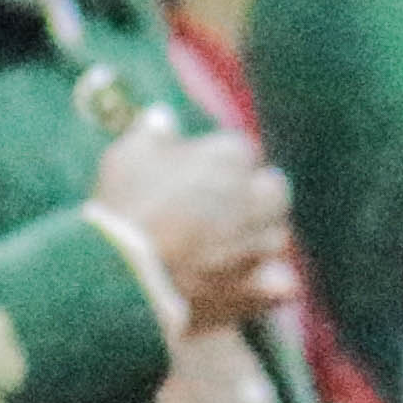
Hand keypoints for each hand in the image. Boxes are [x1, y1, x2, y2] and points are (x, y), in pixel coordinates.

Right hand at [93, 121, 297, 330]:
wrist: (122, 274)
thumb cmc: (123, 207)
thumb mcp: (127, 156)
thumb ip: (151, 133)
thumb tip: (163, 117)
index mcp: (230, 157)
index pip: (241, 150)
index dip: (220, 162)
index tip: (198, 173)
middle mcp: (255, 197)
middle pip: (274, 190)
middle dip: (257, 195)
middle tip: (227, 207)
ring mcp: (258, 243)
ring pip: (276, 235)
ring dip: (259, 238)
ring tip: (231, 248)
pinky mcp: (256, 285)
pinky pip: (280, 283)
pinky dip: (273, 283)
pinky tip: (261, 284)